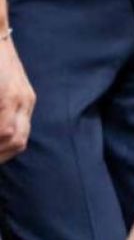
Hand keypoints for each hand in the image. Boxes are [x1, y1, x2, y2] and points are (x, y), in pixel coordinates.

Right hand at [0, 38, 33, 162]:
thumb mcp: (2, 86)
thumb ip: (2, 106)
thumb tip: (1, 130)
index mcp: (23, 100)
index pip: (19, 138)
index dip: (3, 153)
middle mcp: (24, 100)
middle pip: (17, 141)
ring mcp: (16, 96)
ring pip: (11, 137)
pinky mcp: (7, 93)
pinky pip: (3, 125)